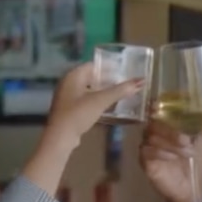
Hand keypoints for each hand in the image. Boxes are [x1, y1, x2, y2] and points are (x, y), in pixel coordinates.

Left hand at [22, 64, 143, 195]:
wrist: (60, 137)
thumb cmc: (79, 114)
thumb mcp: (101, 101)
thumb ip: (120, 90)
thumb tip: (141, 81)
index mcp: (73, 75)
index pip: (93, 65)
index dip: (109, 66)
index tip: (124, 70)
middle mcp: (68, 82)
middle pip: (91, 76)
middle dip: (107, 79)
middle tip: (124, 82)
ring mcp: (66, 96)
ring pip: (88, 88)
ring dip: (102, 90)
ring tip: (118, 93)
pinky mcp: (68, 109)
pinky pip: (85, 99)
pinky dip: (96, 99)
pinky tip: (106, 106)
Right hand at [139, 97, 201, 201]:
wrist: (193, 187)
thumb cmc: (198, 161)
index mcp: (167, 123)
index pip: (158, 107)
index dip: (162, 104)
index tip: (170, 106)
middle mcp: (155, 132)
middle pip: (154, 122)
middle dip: (171, 130)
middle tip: (188, 140)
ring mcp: (148, 146)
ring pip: (151, 136)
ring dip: (170, 143)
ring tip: (187, 152)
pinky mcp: (145, 161)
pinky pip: (146, 151)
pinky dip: (160, 153)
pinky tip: (171, 157)